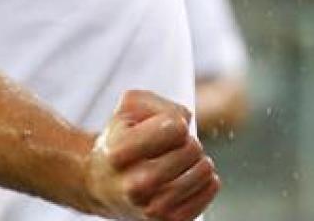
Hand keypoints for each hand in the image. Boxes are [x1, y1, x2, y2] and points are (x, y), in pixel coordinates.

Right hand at [86, 91, 219, 220]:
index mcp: (118, 153)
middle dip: (187, 141)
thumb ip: (160, 104)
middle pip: (192, 149)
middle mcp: (133, 186)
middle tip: (170, 148)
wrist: (102, 184)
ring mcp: (151, 209)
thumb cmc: (121, 139)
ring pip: (205, 170)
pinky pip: (210, 188)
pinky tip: (187, 177)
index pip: (176, 128)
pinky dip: (206, 178)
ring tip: (179, 163)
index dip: (174, 122)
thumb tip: (184, 122)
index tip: (160, 130)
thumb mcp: (129, 108)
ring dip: (198, 160)